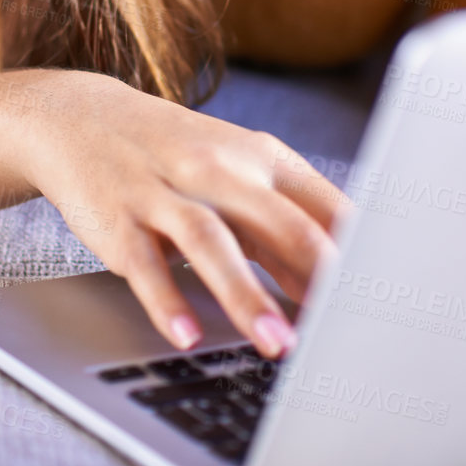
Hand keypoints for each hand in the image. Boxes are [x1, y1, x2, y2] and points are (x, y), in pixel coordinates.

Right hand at [19, 69, 353, 357]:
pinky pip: (146, 263)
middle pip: (278, 222)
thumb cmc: (178, 158)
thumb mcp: (238, 181)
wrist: (82, 118)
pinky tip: (187, 337)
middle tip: (346, 329)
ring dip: (247, 297)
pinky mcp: (119, 218)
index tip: (384, 301)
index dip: (359, 253)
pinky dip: (168, 301)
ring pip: (213, 243)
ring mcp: (166, 192)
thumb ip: (285, 235)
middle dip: (316, 277)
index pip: (324, 207)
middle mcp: (219, 169)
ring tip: (276, 347)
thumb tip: (337, 293)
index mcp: (262, 159)